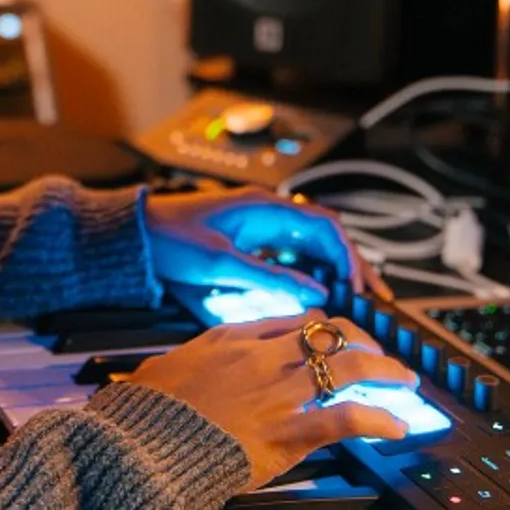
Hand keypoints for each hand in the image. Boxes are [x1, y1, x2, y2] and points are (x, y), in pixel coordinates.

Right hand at [127, 311, 416, 483]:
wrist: (145, 439)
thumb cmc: (150, 408)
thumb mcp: (170, 366)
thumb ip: (198, 361)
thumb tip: (198, 364)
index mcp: (234, 337)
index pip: (297, 320)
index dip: (328, 329)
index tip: (339, 338)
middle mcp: (263, 357)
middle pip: (331, 336)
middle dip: (365, 344)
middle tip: (382, 355)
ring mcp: (280, 392)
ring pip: (350, 368)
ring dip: (386, 373)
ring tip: (405, 380)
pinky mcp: (290, 430)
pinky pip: (348, 419)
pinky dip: (379, 420)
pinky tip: (396, 426)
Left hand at [143, 185, 389, 306]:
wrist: (135, 238)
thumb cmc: (172, 240)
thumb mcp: (222, 263)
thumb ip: (271, 279)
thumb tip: (318, 293)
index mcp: (265, 209)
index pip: (324, 227)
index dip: (348, 257)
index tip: (359, 288)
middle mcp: (267, 215)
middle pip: (323, 237)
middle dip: (351, 265)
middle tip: (374, 297)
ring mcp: (258, 229)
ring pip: (309, 249)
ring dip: (333, 271)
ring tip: (353, 300)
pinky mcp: (247, 245)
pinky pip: (288, 258)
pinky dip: (308, 275)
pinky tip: (317, 297)